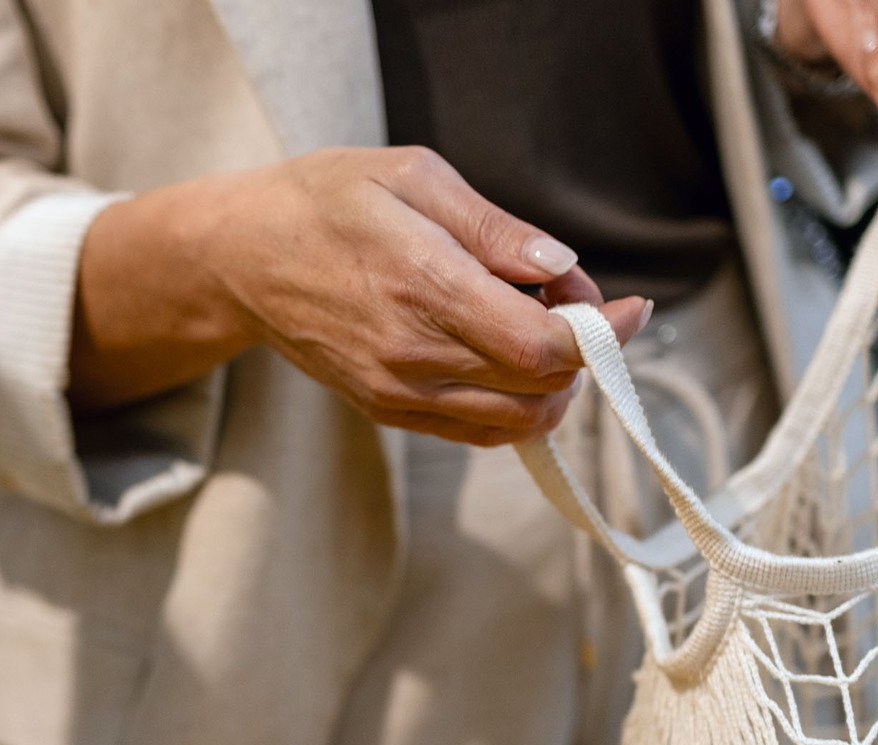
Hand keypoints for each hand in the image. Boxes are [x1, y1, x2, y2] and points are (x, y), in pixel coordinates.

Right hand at [193, 146, 650, 446]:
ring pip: (518, 424)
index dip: (602, 335)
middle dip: (584, 353)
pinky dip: (519, 405)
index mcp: (423, 288)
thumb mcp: (414, 178)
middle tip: (574, 302)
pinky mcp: (392, 414)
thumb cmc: (328, 202)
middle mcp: (413, 357)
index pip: (540, 345)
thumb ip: (496, 231)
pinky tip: (509, 357)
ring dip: (555, 385)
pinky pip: (482, 433)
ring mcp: (401, 396)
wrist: (244, 259)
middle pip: (540, 390)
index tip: (632, 308)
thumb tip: (563, 270)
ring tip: (538, 327)